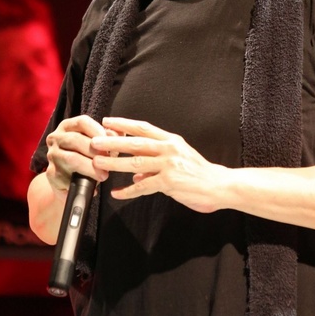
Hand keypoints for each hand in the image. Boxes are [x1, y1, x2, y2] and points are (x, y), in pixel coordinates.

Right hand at [45, 115, 108, 191]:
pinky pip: (66, 176)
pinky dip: (81, 181)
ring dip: (90, 167)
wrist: (69, 181)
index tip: (110, 142)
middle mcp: (56, 138)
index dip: (98, 131)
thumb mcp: (101, 145)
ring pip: (71, 158)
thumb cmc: (89, 157)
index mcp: (68, 126)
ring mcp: (52, 156)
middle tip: (109, 161)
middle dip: (95, 151)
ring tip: (103, 175)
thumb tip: (118, 134)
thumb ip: (110, 137)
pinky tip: (92, 186)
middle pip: (75, 139)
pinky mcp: (51, 173)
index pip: (82, 122)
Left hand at [90, 117, 228, 212]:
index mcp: (172, 140)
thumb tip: (137, 173)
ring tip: (98, 162)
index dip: (124, 124)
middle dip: (112, 142)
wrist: (220, 185)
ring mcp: (169, 165)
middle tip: (94, 142)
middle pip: (135, 143)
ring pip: (135, 163)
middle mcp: (170, 149)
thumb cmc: (200, 173)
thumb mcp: (180, 160)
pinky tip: (117, 193)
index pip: (144, 128)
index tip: (107, 122)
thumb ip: (157, 164)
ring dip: (114, 163)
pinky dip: (128, 191)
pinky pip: (143, 186)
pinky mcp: (169, 182)